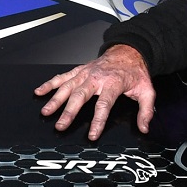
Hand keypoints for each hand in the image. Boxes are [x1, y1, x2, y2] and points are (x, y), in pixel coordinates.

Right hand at [35, 45, 155, 140]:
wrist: (127, 52)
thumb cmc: (134, 72)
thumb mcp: (147, 91)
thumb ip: (146, 110)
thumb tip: (144, 127)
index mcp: (113, 83)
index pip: (104, 104)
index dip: (98, 121)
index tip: (92, 134)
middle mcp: (97, 77)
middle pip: (80, 96)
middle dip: (69, 111)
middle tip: (61, 125)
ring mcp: (86, 73)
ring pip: (68, 86)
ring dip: (56, 99)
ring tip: (46, 112)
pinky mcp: (79, 70)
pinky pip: (62, 77)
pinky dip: (50, 84)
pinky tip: (40, 92)